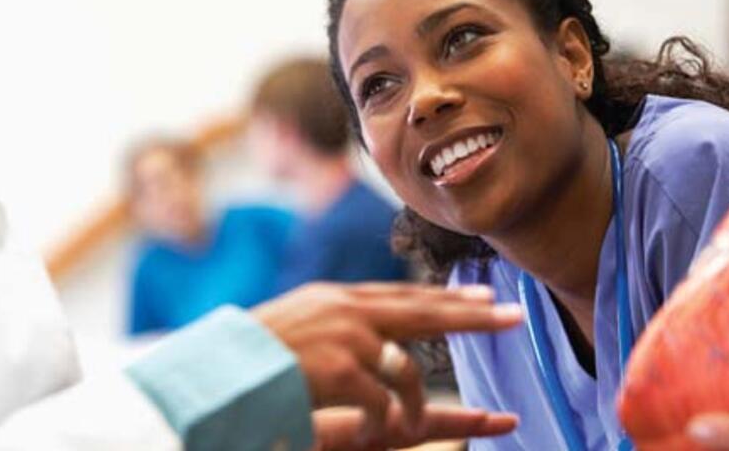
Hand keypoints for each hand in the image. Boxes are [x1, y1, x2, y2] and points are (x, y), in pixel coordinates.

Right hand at [253, 282, 521, 442]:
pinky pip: (381, 401)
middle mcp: (347, 310)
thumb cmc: (252, 358)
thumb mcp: (301, 325)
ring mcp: (345, 337)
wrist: (215, 373)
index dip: (447, 299)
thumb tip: (374, 324)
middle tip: (514, 316)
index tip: (484, 297)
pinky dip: (383, 420)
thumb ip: (339, 322)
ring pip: (405, 368)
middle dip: (473, 315)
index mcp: (339, 299)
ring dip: (412, 403)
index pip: (406, 296)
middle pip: (424, 312)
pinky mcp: (339, 368)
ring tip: (412, 424)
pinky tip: (369, 433)